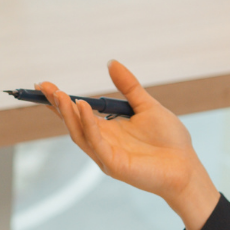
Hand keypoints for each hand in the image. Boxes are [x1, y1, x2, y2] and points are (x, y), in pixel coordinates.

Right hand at [38, 60, 220, 229]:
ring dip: (68, 114)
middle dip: (57, 105)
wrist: (186, 166)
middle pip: (72, 123)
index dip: (61, 100)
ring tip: (60, 94)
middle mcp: (102, 143)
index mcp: (107, 130)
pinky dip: (88, 124)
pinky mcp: (114, 164)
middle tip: (43, 87)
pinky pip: (96, 142)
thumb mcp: (147, 105)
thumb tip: (111, 62)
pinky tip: (83, 106)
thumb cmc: (170, 140)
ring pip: (79, 133)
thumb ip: (128, 86)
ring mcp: (106, 155)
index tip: (46, 85)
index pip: (78, 113)